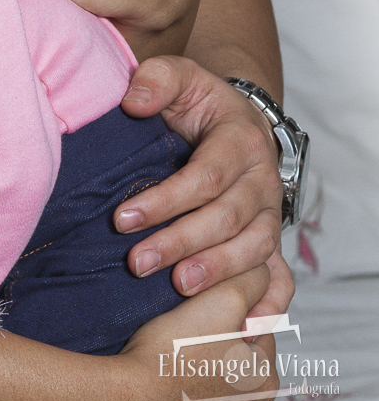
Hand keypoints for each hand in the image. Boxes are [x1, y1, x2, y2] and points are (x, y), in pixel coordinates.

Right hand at [0, 266, 274, 400]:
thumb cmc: (171, 352)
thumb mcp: (219, 299)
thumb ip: (248, 279)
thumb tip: (264, 267)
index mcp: (265, 380)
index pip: (257, 327)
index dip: (229, 306)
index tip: (199, 302)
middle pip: (237, 358)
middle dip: (216, 340)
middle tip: (182, 325)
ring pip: (216, 384)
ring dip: (201, 368)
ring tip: (169, 351)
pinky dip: (183, 394)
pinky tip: (163, 379)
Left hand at [113, 57, 290, 307]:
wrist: (236, 120)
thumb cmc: (200, 102)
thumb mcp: (180, 76)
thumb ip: (157, 79)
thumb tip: (135, 101)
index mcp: (241, 141)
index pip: (205, 178)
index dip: (165, 201)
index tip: (122, 218)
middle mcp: (263, 182)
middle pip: (225, 219)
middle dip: (180, 243)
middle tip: (136, 262)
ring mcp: (270, 214)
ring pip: (251, 250)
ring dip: (214, 272)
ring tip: (177, 289)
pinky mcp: (269, 238)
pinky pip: (277, 274)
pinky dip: (266, 301)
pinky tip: (244, 324)